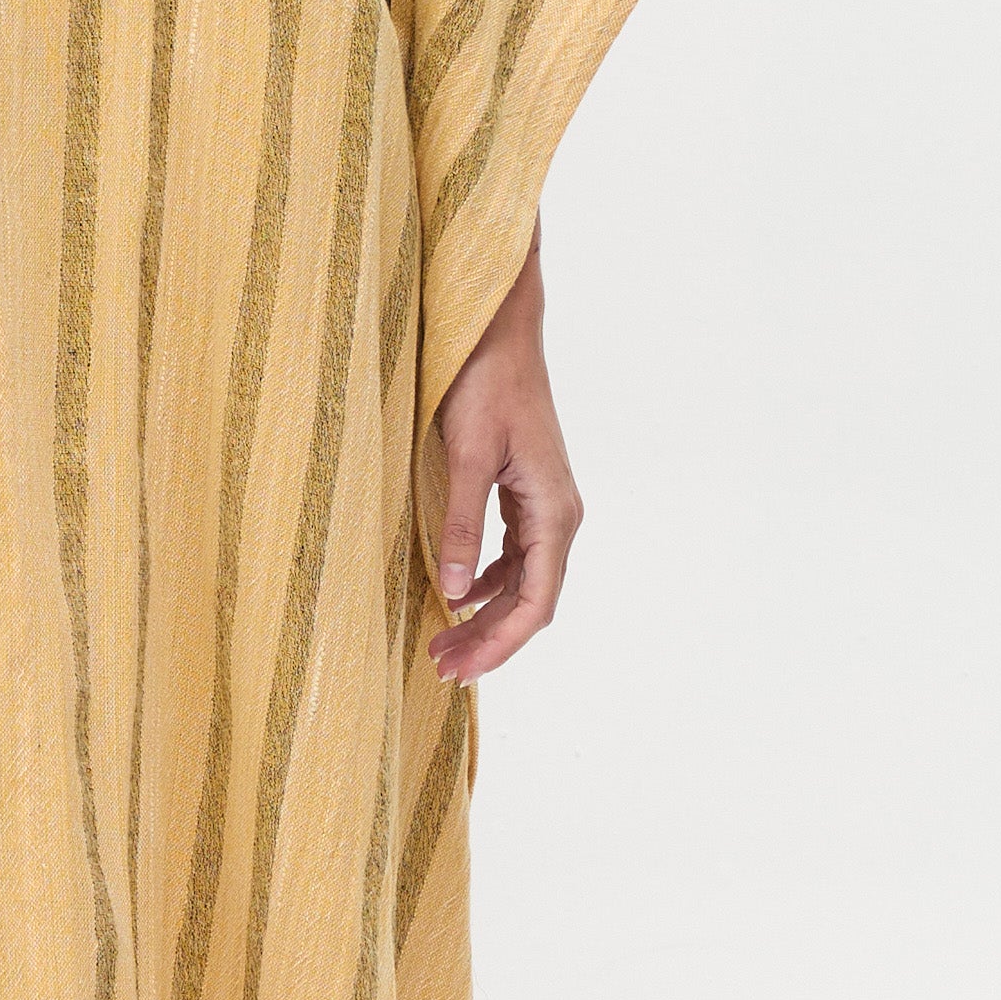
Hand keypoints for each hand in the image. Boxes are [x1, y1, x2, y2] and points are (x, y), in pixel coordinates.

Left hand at [425, 226, 578, 683]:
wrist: (498, 330)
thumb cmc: (486, 383)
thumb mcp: (466, 455)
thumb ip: (460, 525)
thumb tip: (453, 591)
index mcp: (554, 512)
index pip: (536, 603)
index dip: (498, 644)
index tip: (458, 669)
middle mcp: (560, 514)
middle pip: (531, 600)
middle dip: (488, 639)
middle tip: (440, 666)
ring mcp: (545, 503)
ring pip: (524, 580)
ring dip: (486, 614)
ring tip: (442, 641)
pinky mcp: (527, 491)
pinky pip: (515, 554)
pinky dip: (487, 581)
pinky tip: (458, 594)